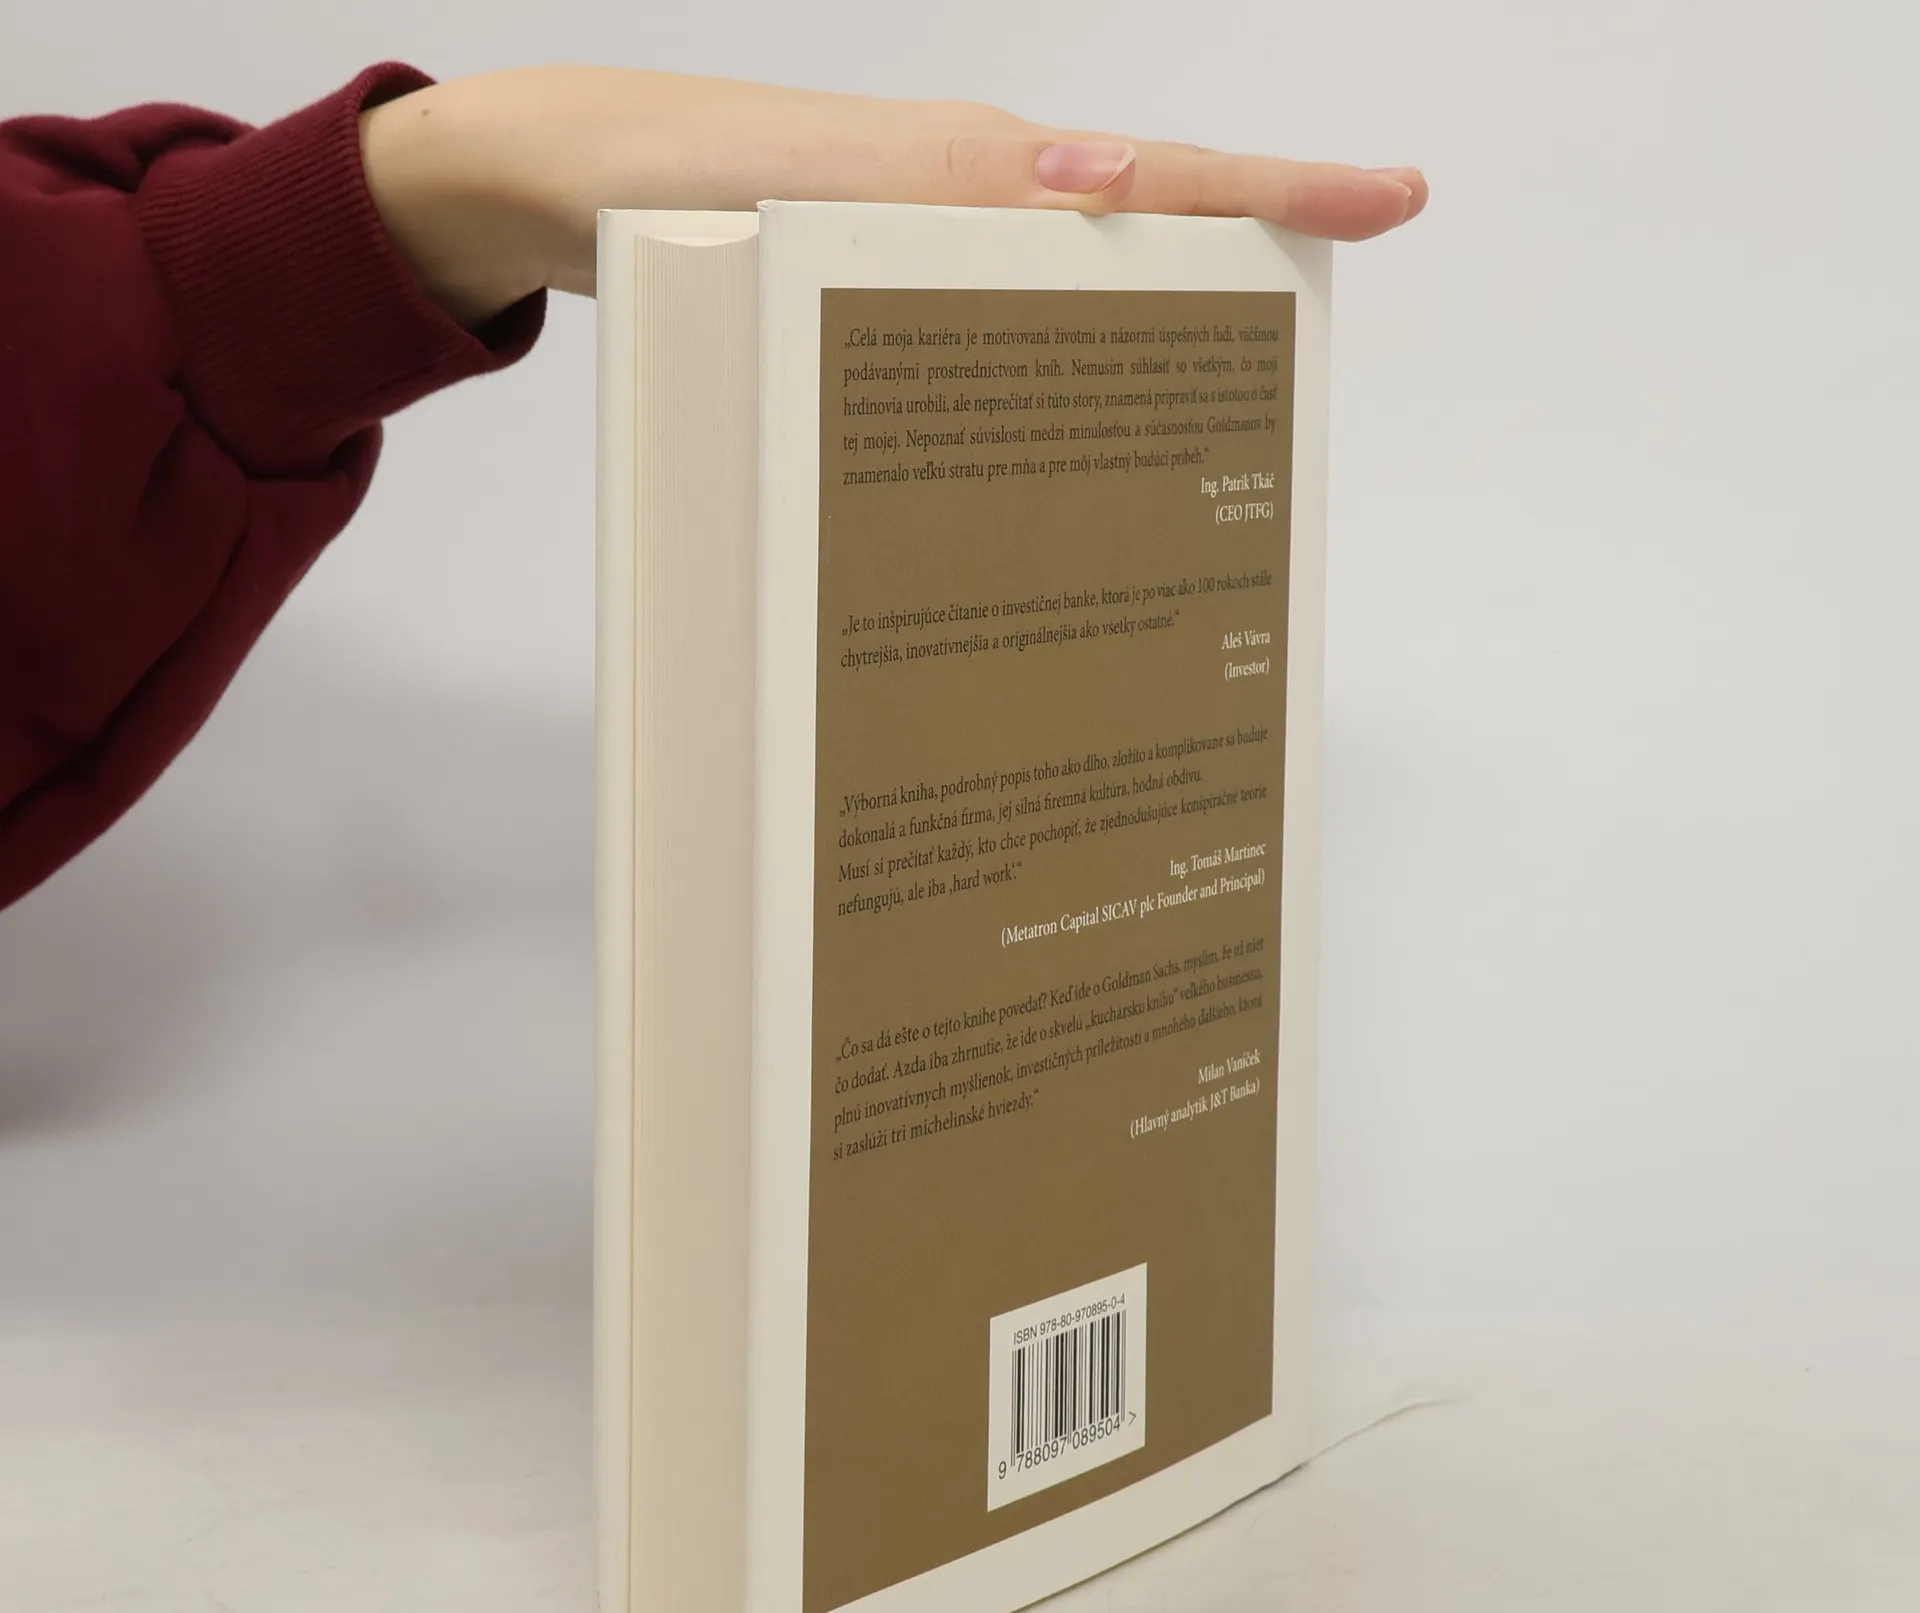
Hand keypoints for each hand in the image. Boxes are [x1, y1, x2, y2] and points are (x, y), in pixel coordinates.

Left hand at [360, 67, 1428, 328]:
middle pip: (1141, 231)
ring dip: (1151, 336)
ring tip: (1223, 411)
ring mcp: (929, 246)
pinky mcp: (879, 288)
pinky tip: (1063, 419)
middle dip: (1244, 269)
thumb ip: (941, 180)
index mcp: (973, 169)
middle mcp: (968, 203)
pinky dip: (1051, 363)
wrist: (557, 186)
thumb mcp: (800, 181)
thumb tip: (1100, 182)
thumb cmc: (666, 180)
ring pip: (1075, 289)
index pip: (1158, 174)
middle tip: (1321, 342)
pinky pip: (997, 322)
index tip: (1394, 197)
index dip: (1279, 187)